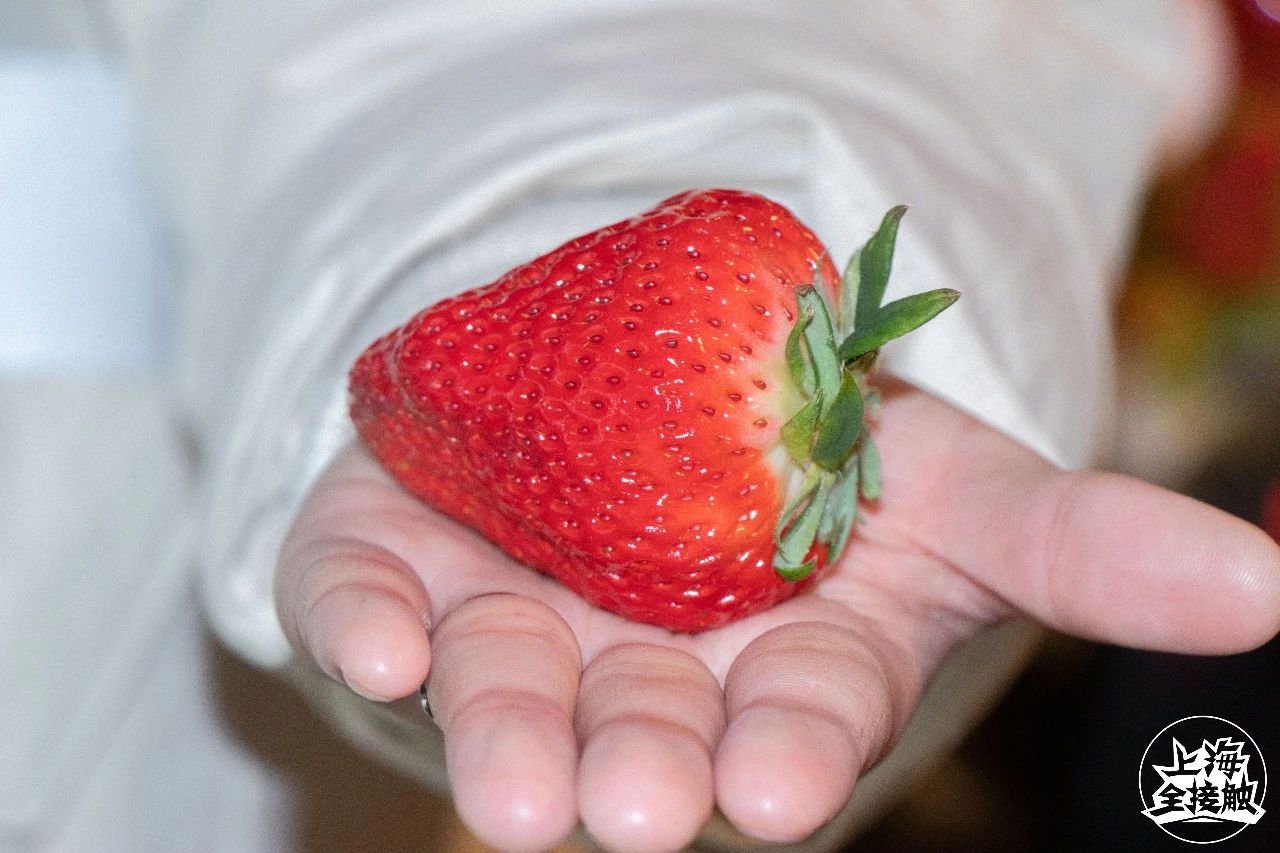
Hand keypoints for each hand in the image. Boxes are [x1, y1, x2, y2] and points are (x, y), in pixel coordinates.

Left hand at [275, 379, 1279, 851]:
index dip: (792, 749)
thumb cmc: (819, 460)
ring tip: (512, 790)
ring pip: (505, 695)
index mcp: (773, 665)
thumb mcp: (955, 487)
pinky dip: (364, 623)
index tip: (777, 786)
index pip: (794, 721)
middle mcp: (644, 670)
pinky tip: (381, 645)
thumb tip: (1266, 588)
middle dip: (644, 768)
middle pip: (645, 727)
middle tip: (642, 810)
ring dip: (506, 737)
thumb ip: (1080, 543)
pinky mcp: (403, 569)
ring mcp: (515, 622)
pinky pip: (363, 601)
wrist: (652, 378)